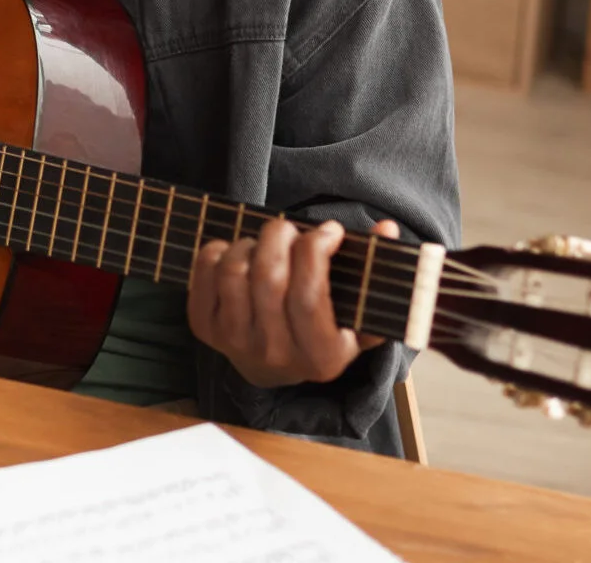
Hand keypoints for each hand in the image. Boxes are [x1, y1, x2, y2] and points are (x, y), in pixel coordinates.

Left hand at [188, 218, 399, 388]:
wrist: (277, 364)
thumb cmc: (327, 326)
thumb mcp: (361, 310)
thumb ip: (378, 271)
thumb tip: (386, 228)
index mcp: (322, 357)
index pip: (309, 296)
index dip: (316, 252)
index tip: (330, 230)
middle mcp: (276, 355)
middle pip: (269, 278)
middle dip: (280, 236)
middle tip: (289, 227)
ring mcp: (236, 344)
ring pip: (234, 272)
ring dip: (249, 243)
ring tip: (265, 243)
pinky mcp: (206, 330)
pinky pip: (203, 275)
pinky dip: (217, 251)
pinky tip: (238, 251)